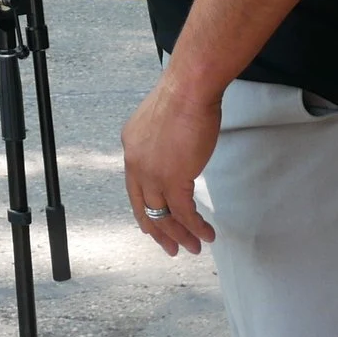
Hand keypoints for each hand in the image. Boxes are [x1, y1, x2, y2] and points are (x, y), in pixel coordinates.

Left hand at [121, 67, 221, 256]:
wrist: (189, 88)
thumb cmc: (183, 96)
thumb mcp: (161, 121)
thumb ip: (161, 142)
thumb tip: (173, 154)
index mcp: (131, 147)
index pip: (134, 188)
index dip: (145, 210)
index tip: (155, 227)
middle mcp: (135, 163)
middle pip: (144, 207)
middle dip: (160, 232)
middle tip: (172, 248)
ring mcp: (152, 173)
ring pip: (163, 215)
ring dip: (180, 235)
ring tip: (194, 247)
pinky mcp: (173, 179)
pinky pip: (184, 213)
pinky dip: (196, 227)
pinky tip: (207, 235)